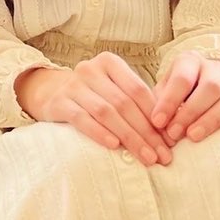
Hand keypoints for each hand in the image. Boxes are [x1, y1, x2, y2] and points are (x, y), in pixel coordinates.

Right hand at [14, 52, 172, 165]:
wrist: (50, 92)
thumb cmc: (92, 94)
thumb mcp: (113, 89)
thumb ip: (137, 103)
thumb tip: (168, 133)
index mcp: (109, 63)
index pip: (138, 90)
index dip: (157, 116)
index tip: (170, 141)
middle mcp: (90, 69)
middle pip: (124, 103)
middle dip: (146, 132)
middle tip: (162, 155)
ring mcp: (73, 85)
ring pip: (106, 112)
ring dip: (129, 137)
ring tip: (146, 157)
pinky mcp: (58, 102)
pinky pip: (81, 118)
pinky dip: (99, 132)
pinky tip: (114, 145)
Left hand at [151, 51, 219, 143]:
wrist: (200, 88)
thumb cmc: (177, 93)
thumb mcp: (164, 90)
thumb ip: (159, 103)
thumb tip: (155, 125)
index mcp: (190, 61)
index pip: (182, 78)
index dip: (169, 101)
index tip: (157, 122)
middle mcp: (214, 68)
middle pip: (209, 87)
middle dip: (190, 112)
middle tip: (174, 133)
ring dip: (211, 119)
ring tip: (193, 137)